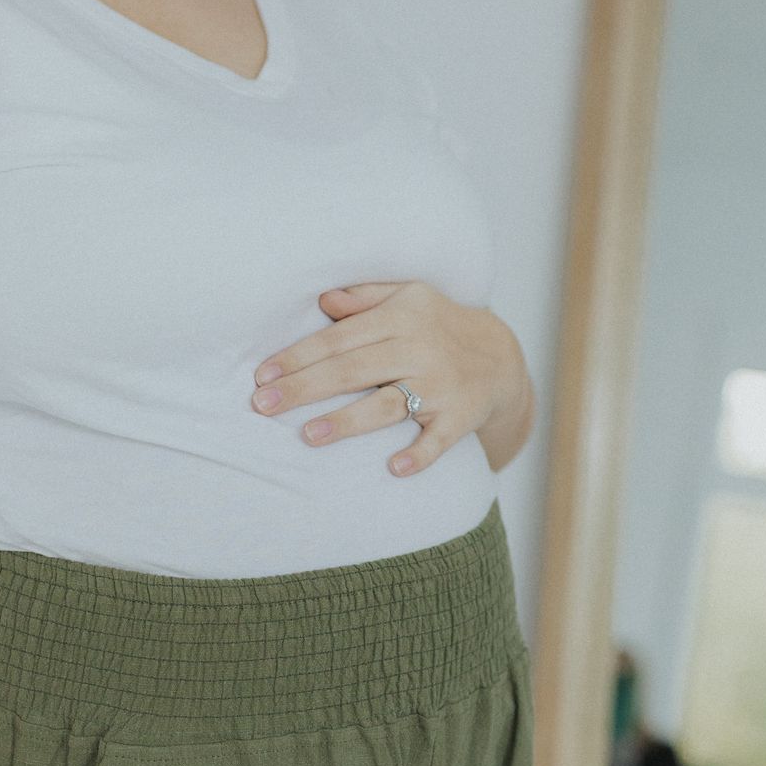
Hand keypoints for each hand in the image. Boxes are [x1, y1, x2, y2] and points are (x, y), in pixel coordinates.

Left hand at [251, 280, 533, 475]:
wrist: (501, 358)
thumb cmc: (438, 326)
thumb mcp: (408, 298)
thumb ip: (365, 297)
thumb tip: (324, 300)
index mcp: (401, 316)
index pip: (339, 339)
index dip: (299, 356)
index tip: (263, 374)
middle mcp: (419, 348)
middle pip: (352, 371)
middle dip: (305, 388)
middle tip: (263, 406)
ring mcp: (441, 385)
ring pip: (387, 405)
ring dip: (347, 421)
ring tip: (308, 436)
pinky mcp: (460, 417)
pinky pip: (438, 440)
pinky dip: (420, 455)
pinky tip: (395, 468)